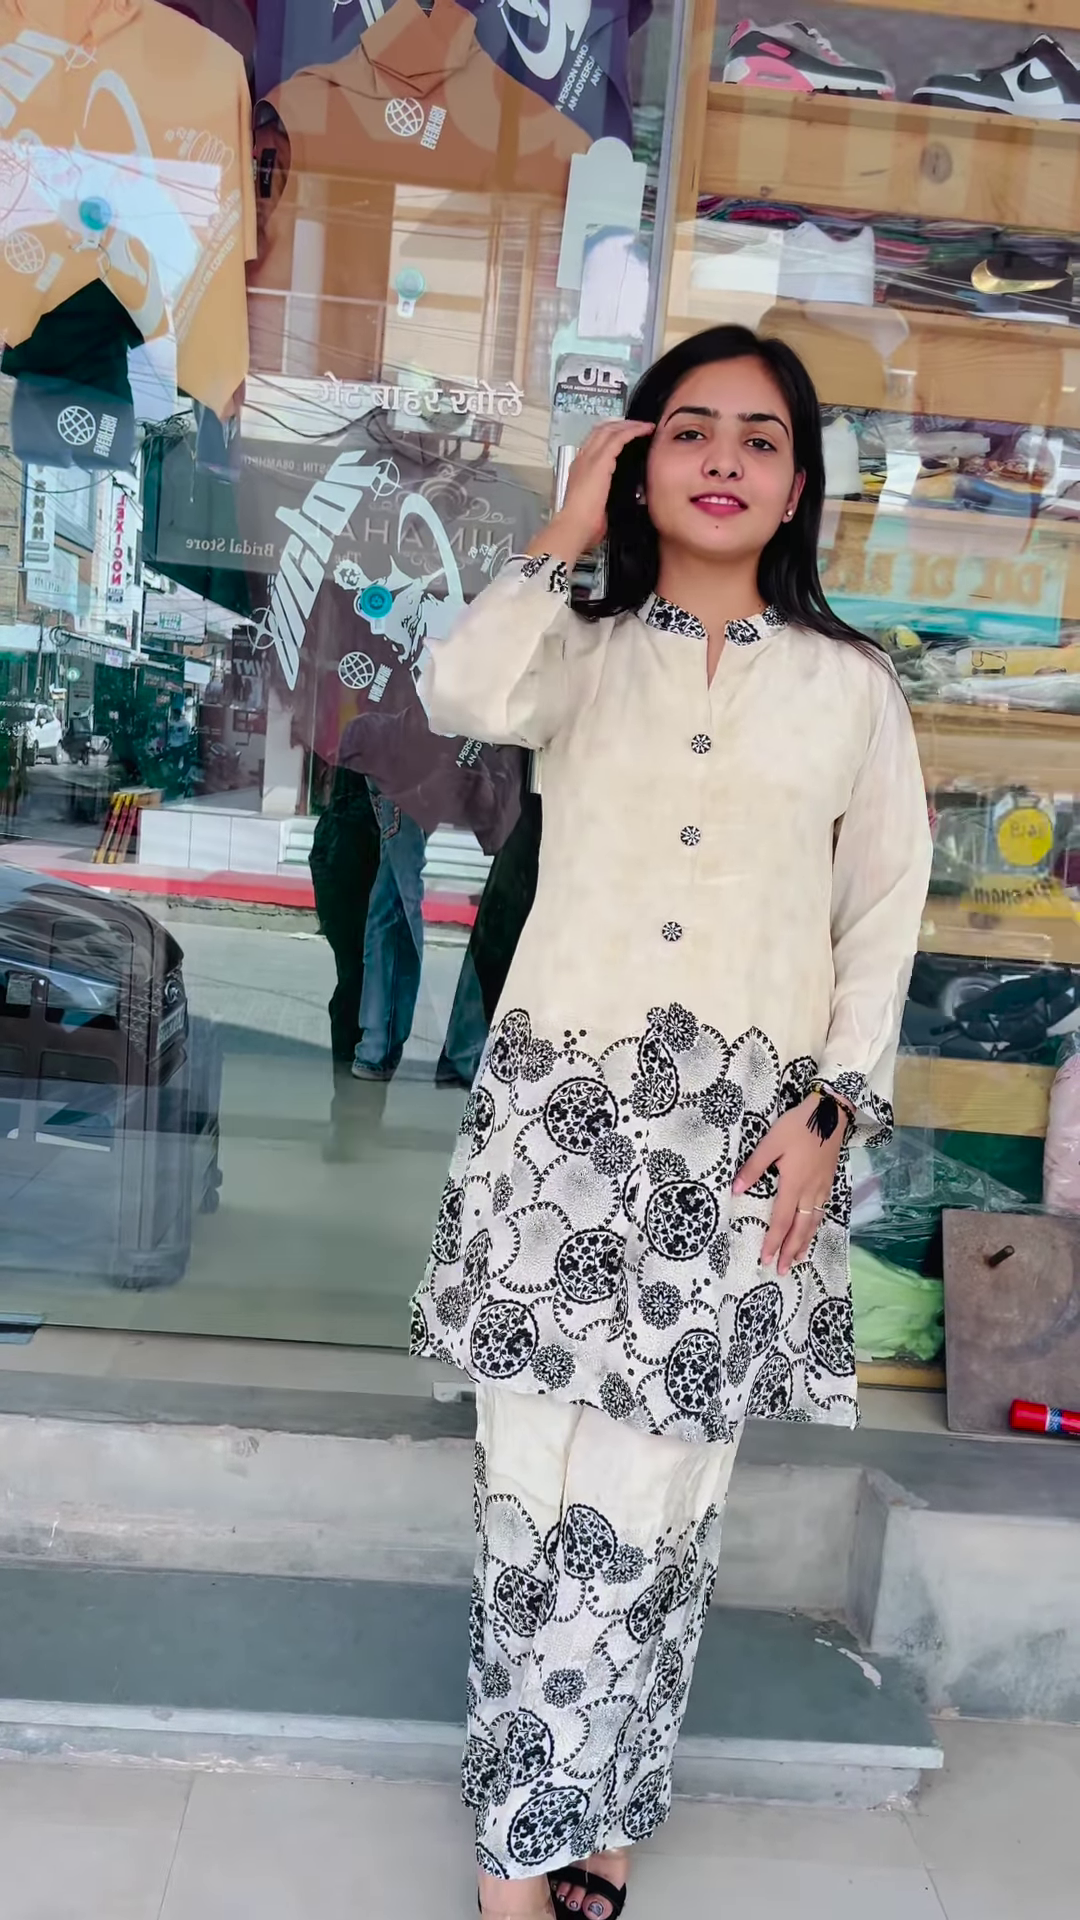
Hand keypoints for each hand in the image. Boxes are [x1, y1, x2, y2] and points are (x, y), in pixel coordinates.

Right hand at [534, 418, 653, 562]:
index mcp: (580, 469)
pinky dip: (633, 431)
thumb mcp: (595, 505)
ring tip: (644, 426)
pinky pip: (619, 438)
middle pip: (601, 430)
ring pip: (610, 430)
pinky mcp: (600, 461)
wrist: (575, 525)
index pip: (595, 443)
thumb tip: (617, 499)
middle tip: (637, 426)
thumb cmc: (583, 524)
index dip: (610, 435)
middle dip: (620, 425)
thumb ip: (604, 496)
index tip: (625, 436)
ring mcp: (590, 458)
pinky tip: (644, 430)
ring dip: (629, 425)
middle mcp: (583, 459)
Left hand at [732, 1097, 845, 1277]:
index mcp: (793, 1184)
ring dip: (804, 1242)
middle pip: (800, 1229)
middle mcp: (810, 1192)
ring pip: (813, 1223)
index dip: (774, 1242)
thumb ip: (754, 1167)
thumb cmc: (798, 1126)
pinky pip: (822, 1212)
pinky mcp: (829, 1182)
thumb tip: (735, 1190)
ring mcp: (822, 1188)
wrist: (830, 1114)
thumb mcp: (771, 1142)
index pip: (781, 1221)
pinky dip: (815, 1227)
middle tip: (783, 1270)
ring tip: (798, 1258)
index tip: (766, 1259)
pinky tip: (812, 1230)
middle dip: (790, 1251)